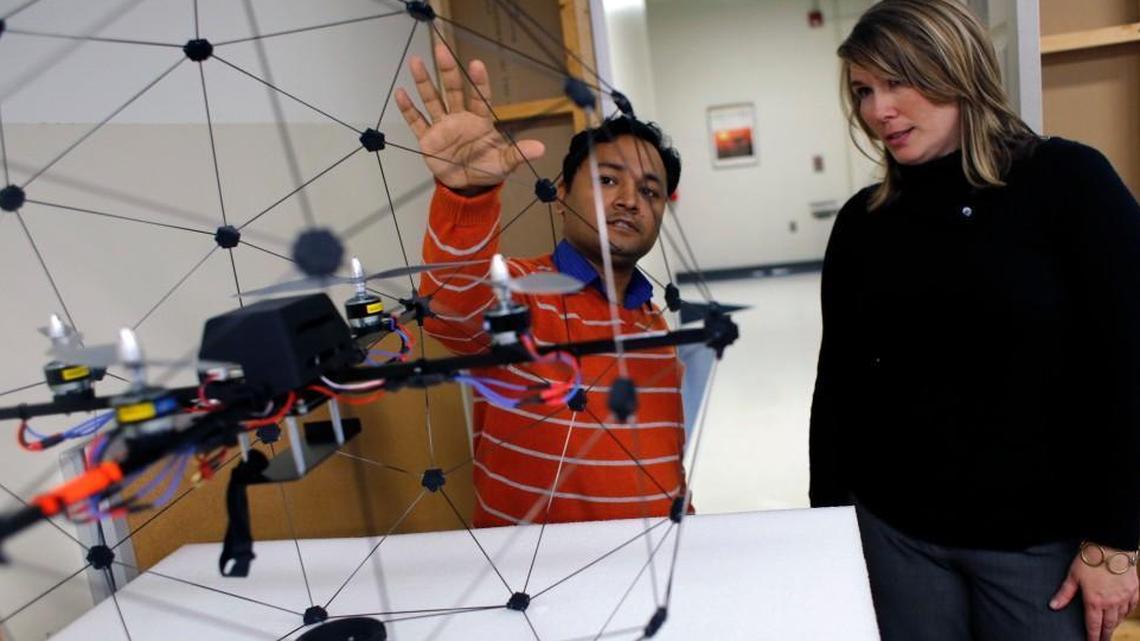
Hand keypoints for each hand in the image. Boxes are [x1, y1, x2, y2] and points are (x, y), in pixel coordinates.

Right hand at [394, 42, 543, 189]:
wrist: (468, 185)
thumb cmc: (488, 168)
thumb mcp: (506, 162)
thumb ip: (519, 153)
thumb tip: (542, 148)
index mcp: (480, 120)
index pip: (480, 97)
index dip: (479, 82)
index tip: (476, 64)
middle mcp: (460, 118)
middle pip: (453, 90)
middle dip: (447, 71)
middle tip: (441, 49)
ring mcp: (442, 126)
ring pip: (432, 100)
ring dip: (424, 82)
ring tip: (416, 61)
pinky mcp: (428, 139)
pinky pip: (417, 121)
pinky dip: (409, 109)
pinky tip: (401, 93)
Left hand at [1051, 545, 1138, 640]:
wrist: (1111, 547)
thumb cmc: (1090, 560)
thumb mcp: (1073, 576)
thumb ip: (1065, 593)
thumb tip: (1053, 606)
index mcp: (1094, 601)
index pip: (1093, 625)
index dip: (1092, 636)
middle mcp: (1111, 603)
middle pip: (1109, 625)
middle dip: (1105, 635)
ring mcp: (1124, 597)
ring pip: (1120, 617)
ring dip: (1114, 624)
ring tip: (1110, 629)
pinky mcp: (1134, 590)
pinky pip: (1131, 608)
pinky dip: (1125, 614)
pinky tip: (1122, 615)